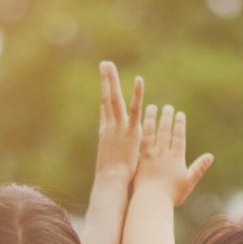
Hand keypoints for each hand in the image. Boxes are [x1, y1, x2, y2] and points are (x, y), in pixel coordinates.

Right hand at [96, 61, 143, 182]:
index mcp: (105, 133)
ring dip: (111, 79)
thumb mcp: (110, 160)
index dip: (105, 98)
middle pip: (106, 98)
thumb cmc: (112, 176)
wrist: (111, 180)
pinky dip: (137, 94)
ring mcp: (118, 126)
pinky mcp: (130, 130)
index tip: (105, 84)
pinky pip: (135, 108)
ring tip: (108, 63)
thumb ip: (111, 149)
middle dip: (105, 80)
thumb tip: (109, 142)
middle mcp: (109, 126)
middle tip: (104, 64)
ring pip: (113, 98)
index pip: (105, 111)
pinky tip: (139, 80)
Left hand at [132, 104, 210, 205]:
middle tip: (167, 107)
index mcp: (176, 158)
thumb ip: (199, 168)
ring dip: (151, 119)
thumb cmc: (172, 194)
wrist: (152, 201)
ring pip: (151, 133)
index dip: (179, 125)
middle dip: (167, 118)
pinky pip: (140, 143)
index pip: (179, 137)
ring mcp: (150, 156)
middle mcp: (163, 153)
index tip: (179, 114)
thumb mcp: (189, 181)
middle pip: (165, 131)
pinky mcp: (140, 160)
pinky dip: (139, 132)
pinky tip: (137, 124)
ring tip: (151, 108)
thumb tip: (210, 156)